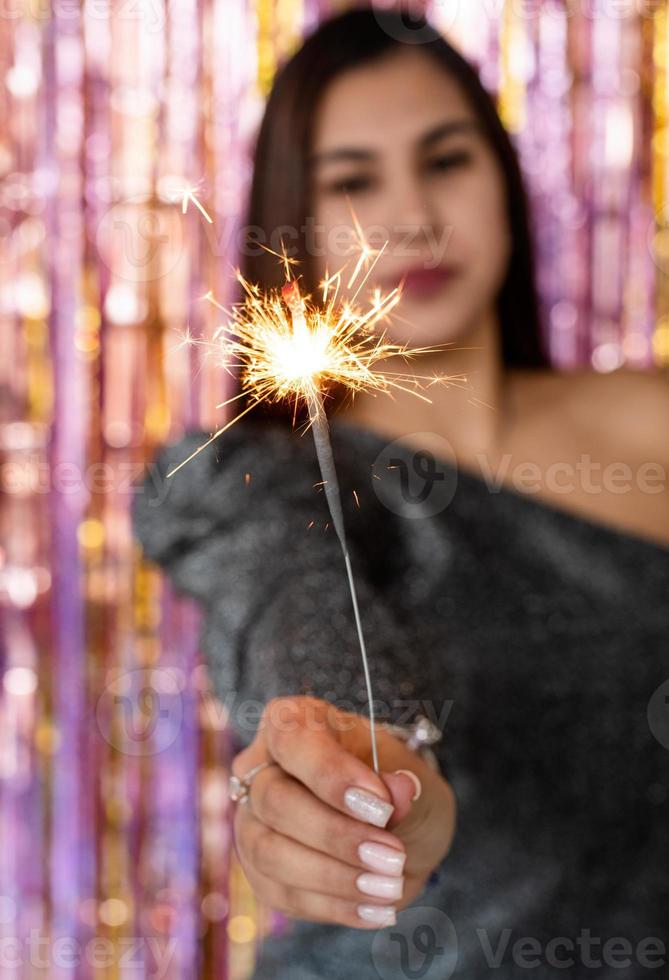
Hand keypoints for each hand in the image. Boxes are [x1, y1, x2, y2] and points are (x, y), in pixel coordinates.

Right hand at [230, 696, 455, 928]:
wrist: (396, 828)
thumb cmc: (395, 784)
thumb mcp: (411, 772)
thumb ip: (403, 780)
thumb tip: (400, 789)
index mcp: (294, 721)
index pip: (293, 740)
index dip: (332, 775)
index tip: (382, 807)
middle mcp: (261, 766)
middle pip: (275, 801)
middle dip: (338, 835)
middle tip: (394, 858)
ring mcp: (252, 819)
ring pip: (270, 852)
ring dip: (335, 877)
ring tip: (390, 888)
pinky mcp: (260, 869)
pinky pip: (282, 893)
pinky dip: (333, 905)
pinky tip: (375, 909)